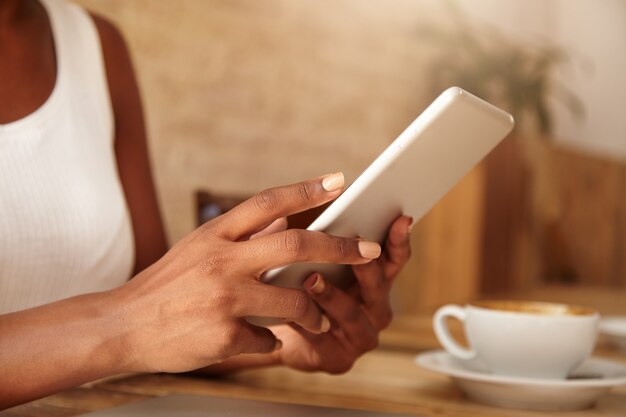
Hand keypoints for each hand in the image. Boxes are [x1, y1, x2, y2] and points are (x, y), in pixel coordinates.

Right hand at [112, 173, 381, 372]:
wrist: (123, 325)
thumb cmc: (168, 284)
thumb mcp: (200, 248)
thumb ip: (243, 234)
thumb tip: (288, 216)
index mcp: (216, 234)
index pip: (267, 202)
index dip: (306, 189)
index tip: (340, 181)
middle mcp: (221, 261)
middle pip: (295, 245)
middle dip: (340, 247)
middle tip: (368, 250)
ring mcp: (223, 298)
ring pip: (293, 300)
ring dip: (315, 311)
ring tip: (320, 318)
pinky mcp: (223, 335)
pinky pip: (269, 339)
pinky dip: (274, 341)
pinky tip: (264, 341)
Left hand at [270, 215, 411, 372]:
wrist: (274, 334)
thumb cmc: (298, 288)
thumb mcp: (307, 260)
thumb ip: (306, 241)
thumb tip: (285, 218)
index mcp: (375, 281)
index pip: (394, 258)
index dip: (399, 240)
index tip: (402, 218)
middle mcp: (375, 309)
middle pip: (378, 285)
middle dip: (365, 266)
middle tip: (354, 244)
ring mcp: (359, 336)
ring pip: (351, 314)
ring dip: (332, 296)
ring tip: (311, 279)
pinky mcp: (336, 358)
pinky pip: (321, 337)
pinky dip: (305, 321)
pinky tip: (288, 309)